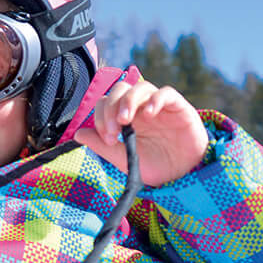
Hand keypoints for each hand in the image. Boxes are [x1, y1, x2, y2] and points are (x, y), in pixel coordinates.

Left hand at [73, 81, 209, 186]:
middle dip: (112, 108)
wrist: (185, 175)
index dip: (101, 117)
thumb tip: (78, 133)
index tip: (108, 139)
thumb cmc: (156, 165)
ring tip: (126, 120)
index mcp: (125, 118)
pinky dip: (156, 99)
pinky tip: (149, 114)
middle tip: (113, 131)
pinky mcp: (178, 106)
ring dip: (129, 101)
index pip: (106, 103)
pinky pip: (166, 93)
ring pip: (141, 87)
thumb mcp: (126, 159)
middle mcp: (140, 107)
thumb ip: (103, 145)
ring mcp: (159, 105)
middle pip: (120, 90)